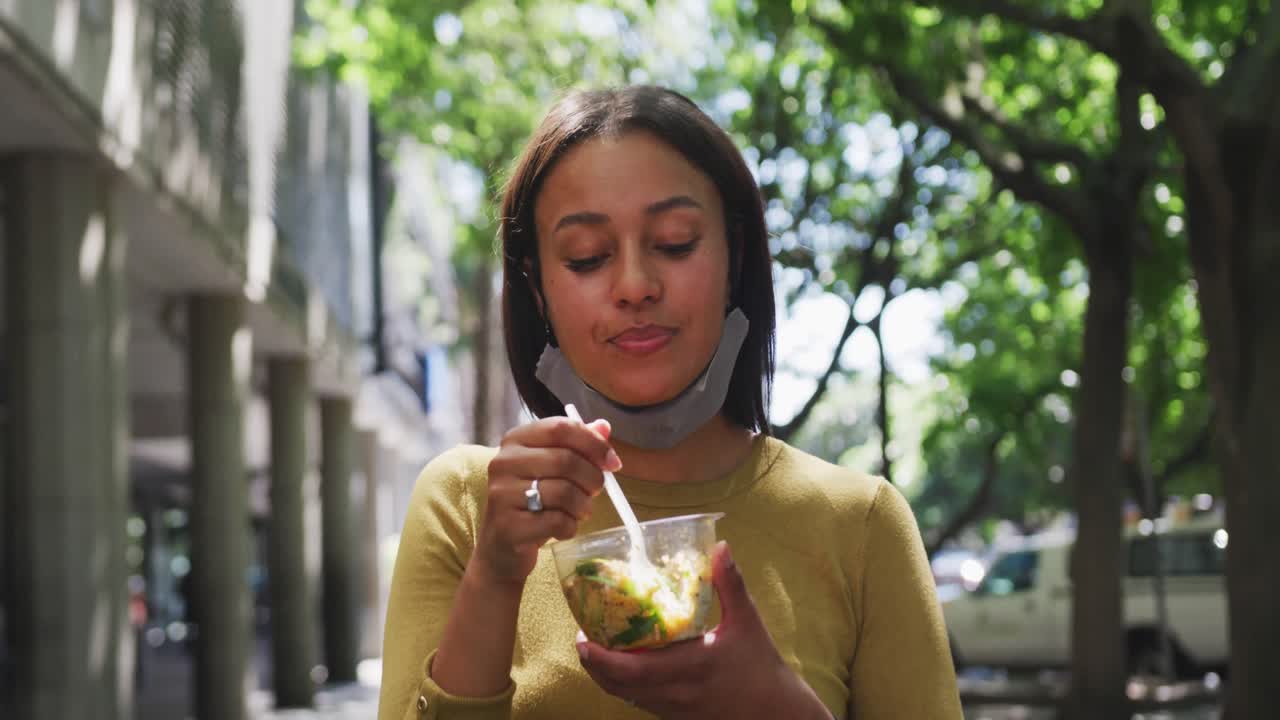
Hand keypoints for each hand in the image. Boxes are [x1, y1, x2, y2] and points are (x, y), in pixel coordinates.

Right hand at [469, 417, 621, 588]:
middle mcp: (504, 462)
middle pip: (566, 460)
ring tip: (579, 511)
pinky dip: (570, 526)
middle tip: (595, 491)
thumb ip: (577, 445)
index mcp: (515, 440)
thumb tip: (604, 427)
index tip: (612, 462)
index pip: (560, 428)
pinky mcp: (508, 526)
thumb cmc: (531, 501)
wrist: (502, 546)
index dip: (593, 443)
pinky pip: (557, 522)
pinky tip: (563, 527)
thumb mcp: (552, 469)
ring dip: (583, 505)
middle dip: (592, 478)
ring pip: (564, 492)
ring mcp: (502, 494)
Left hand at [576, 542, 831, 719]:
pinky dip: (621, 684)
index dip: (602, 658)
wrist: (774, 712)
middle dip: (593, 663)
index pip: (634, 670)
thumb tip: (719, 546)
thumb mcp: (747, 622)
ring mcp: (671, 707)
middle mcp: (674, 692)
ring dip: (604, 674)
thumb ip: (730, 584)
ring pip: (624, 696)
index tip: (583, 638)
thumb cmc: (760, 666)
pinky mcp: (673, 714)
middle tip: (582, 635)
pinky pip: (637, 700)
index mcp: (689, 667)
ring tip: (594, 645)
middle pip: (618, 685)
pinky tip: (620, 663)